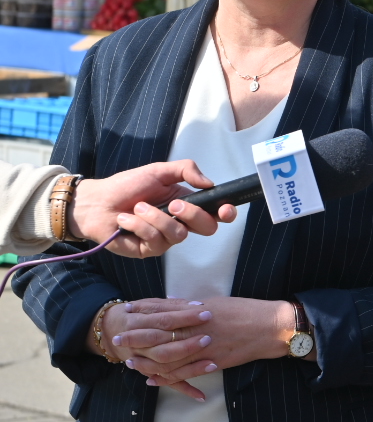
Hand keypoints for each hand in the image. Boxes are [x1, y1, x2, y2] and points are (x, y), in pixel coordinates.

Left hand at [70, 160, 238, 257]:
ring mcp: (165, 239)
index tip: (225, 209)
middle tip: (173, 204)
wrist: (96, 202)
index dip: (226, 213)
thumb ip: (187, 170)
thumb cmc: (126, 186)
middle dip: (192, 214)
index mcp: (187, 204)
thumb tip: (209, 182)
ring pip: (179, 234)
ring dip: (155, 217)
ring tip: (137, 208)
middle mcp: (180, 223)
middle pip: (207, 228)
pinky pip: (155, 241)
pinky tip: (125, 220)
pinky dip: (138, 225)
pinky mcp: (149, 250)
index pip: (216, 213)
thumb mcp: (159, 171)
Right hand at [95, 299, 216, 400]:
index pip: (164, 321)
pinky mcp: (151, 372)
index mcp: (139, 324)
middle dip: (187, 345)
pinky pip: (168, 383)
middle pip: (164, 348)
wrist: (110, 331)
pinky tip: (202, 396)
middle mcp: (140, 346)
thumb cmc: (135, 314)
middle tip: (208, 338)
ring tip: (212, 365)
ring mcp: (145, 362)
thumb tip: (197, 305)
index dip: (185, 318)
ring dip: (189, 369)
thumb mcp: (147, 305)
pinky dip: (185, 389)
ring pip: (166, 368)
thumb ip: (170, 305)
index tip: (206, 313)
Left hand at [122, 296, 297, 392]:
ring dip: (146, 360)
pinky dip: (167, 378)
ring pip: (168, 357)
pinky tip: (153, 379)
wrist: (271, 328)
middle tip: (118, 339)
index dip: (143, 313)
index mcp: (198, 312)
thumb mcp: (218, 302)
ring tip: (131, 361)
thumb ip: (193, 305)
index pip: (164, 312)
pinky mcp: (213, 363)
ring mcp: (205, 348)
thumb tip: (171, 301)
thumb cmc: (247, 311)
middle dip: (136, 337)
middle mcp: (198, 330)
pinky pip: (185, 373)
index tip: (127, 312)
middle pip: (160, 335)